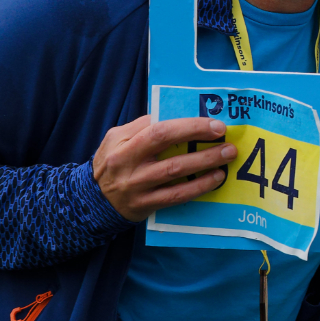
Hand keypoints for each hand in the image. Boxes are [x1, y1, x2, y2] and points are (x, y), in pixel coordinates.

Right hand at [92, 115, 236, 221]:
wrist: (92, 201)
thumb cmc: (112, 163)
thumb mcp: (116, 139)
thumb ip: (142, 127)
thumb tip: (175, 115)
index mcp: (122, 143)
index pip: (157, 129)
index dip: (187, 125)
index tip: (212, 124)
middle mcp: (128, 164)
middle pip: (167, 148)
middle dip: (199, 140)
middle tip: (225, 137)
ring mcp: (137, 186)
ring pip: (175, 173)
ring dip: (205, 163)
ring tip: (227, 156)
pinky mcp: (145, 205)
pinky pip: (177, 196)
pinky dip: (199, 187)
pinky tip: (216, 179)